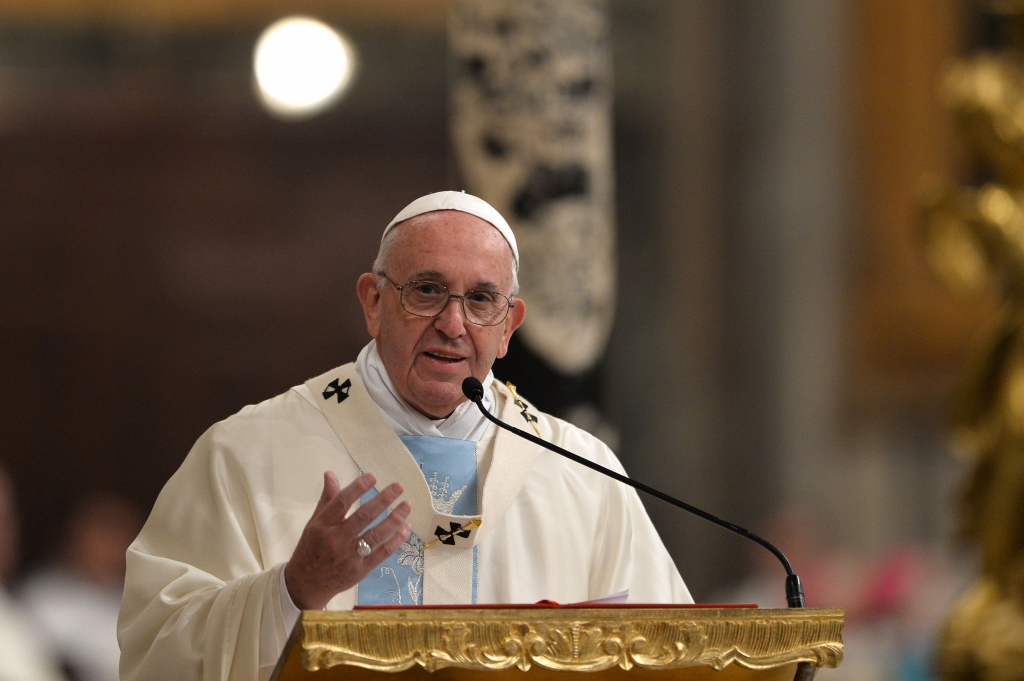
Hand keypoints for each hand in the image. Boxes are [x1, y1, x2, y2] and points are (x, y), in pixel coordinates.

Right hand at [284, 472, 411, 609]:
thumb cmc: (311, 549)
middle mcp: (336, 540)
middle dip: (383, 500)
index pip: (342, 502)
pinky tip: (406, 528)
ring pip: (376, 535)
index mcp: (322, 525)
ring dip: (394, 519)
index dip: (358, 488)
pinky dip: (396, 540)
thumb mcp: (314, 522)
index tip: (373, 476)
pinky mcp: (361, 570)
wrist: (306, 584)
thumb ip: (327, 499)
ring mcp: (349, 556)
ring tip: (407, 505)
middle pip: (363, 517)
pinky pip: (382, 553)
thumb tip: (331, 473)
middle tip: (399, 486)